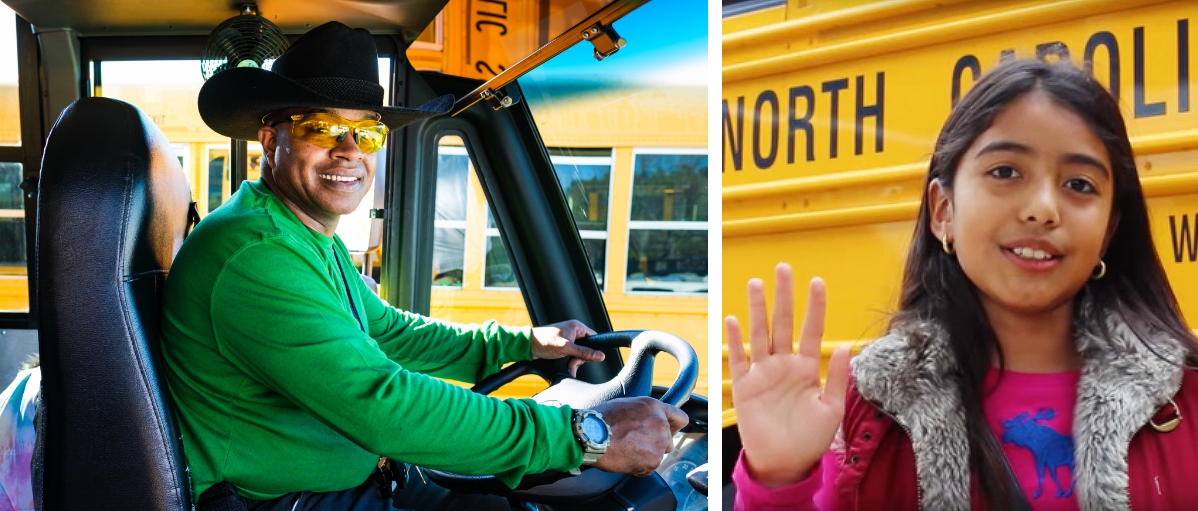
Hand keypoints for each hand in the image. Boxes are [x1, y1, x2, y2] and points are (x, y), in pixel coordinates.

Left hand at [531, 320, 603, 376]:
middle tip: (572, 362)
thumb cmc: (544, 341)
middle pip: (586, 349)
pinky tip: (567, 367)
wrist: (528, 346)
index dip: (593, 349)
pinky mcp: (563, 348)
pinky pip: (571, 356)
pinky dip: (570, 363)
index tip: (588, 358)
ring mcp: (568, 341)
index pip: (593, 338)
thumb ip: (584, 352)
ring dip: (574, 363)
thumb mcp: (566, 348)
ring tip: (568, 366)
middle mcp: (573, 332)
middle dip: (580, 359)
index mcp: (577, 327)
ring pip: (579, 355)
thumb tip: (600, 355)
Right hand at [590, 397, 688, 475]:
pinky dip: (639, 466)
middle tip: (635, 442)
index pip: (680, 418)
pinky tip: (624, 457)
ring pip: (658, 454)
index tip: (669, 431)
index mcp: (654, 408)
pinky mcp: (652, 462)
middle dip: (655, 443)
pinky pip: (649, 468)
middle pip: (669, 440)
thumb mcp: (627, 404)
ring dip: (646, 455)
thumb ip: (645, 413)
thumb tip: (649, 420)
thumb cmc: (601, 419)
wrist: (590, 435)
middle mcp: (661, 425)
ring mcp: (658, 444)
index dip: (674, 426)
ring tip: (626, 449)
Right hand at [726, 263, 850, 487]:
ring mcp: (763, 373)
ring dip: (758, 308)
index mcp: (807, 369)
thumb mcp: (831, 410)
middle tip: (784, 268)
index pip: (812, 330)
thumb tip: (843, 348)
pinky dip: (735, 339)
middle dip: (784, 296)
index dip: (815, 307)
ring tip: (756, 283)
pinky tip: (733, 319)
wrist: (784, 464)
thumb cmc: (810, 440)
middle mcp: (784, 366)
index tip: (817, 282)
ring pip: (760, 333)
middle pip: (783, 323)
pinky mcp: (745, 386)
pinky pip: (739, 358)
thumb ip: (836, 378)